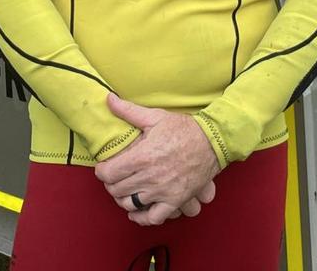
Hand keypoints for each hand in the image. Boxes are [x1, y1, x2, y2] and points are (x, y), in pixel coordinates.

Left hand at [94, 94, 221, 225]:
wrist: (213, 141)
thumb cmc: (184, 129)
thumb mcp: (156, 117)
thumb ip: (128, 111)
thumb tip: (108, 99)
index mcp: (142, 157)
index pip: (107, 174)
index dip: (102, 171)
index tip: (106, 167)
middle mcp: (150, 177)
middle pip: (116, 190)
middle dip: (112, 184)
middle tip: (116, 177)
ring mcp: (163, 191)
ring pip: (130, 204)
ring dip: (124, 198)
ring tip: (127, 190)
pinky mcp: (176, 200)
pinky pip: (153, 218)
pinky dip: (142, 218)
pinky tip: (138, 211)